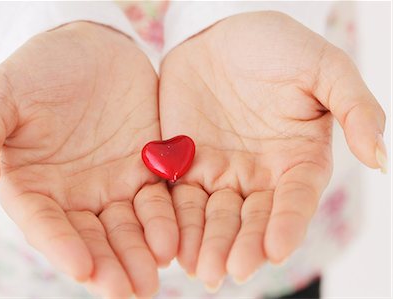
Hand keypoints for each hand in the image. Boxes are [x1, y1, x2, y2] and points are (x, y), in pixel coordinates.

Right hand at [0, 22, 177, 297]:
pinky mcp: (147, 168)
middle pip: (92, 237)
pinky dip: (165, 221)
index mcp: (35, 186)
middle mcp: (75, 195)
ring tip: (154, 273)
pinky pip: (158, 200)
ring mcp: (113, 184)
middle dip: (110, 264)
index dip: (62, 247)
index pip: (47, 224)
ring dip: (141, 252)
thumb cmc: (37, 70)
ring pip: (128, 227)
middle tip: (129, 290)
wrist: (88, 47)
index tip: (82, 269)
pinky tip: (173, 239)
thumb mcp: (0, 97)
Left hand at [159, 12, 385, 287]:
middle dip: (240, 245)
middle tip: (228, 272)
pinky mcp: (184, 163)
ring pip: (213, 216)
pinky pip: (178, 196)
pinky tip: (170, 243)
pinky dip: (175, 220)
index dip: (285, 225)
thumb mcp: (324, 68)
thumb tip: (381, 157)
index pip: (294, 201)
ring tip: (200, 269)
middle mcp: (258, 174)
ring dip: (206, 243)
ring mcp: (220, 172)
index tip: (275, 250)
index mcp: (296, 160)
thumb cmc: (276, 46)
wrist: (220, 31)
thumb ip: (355, 109)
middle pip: (251, 219)